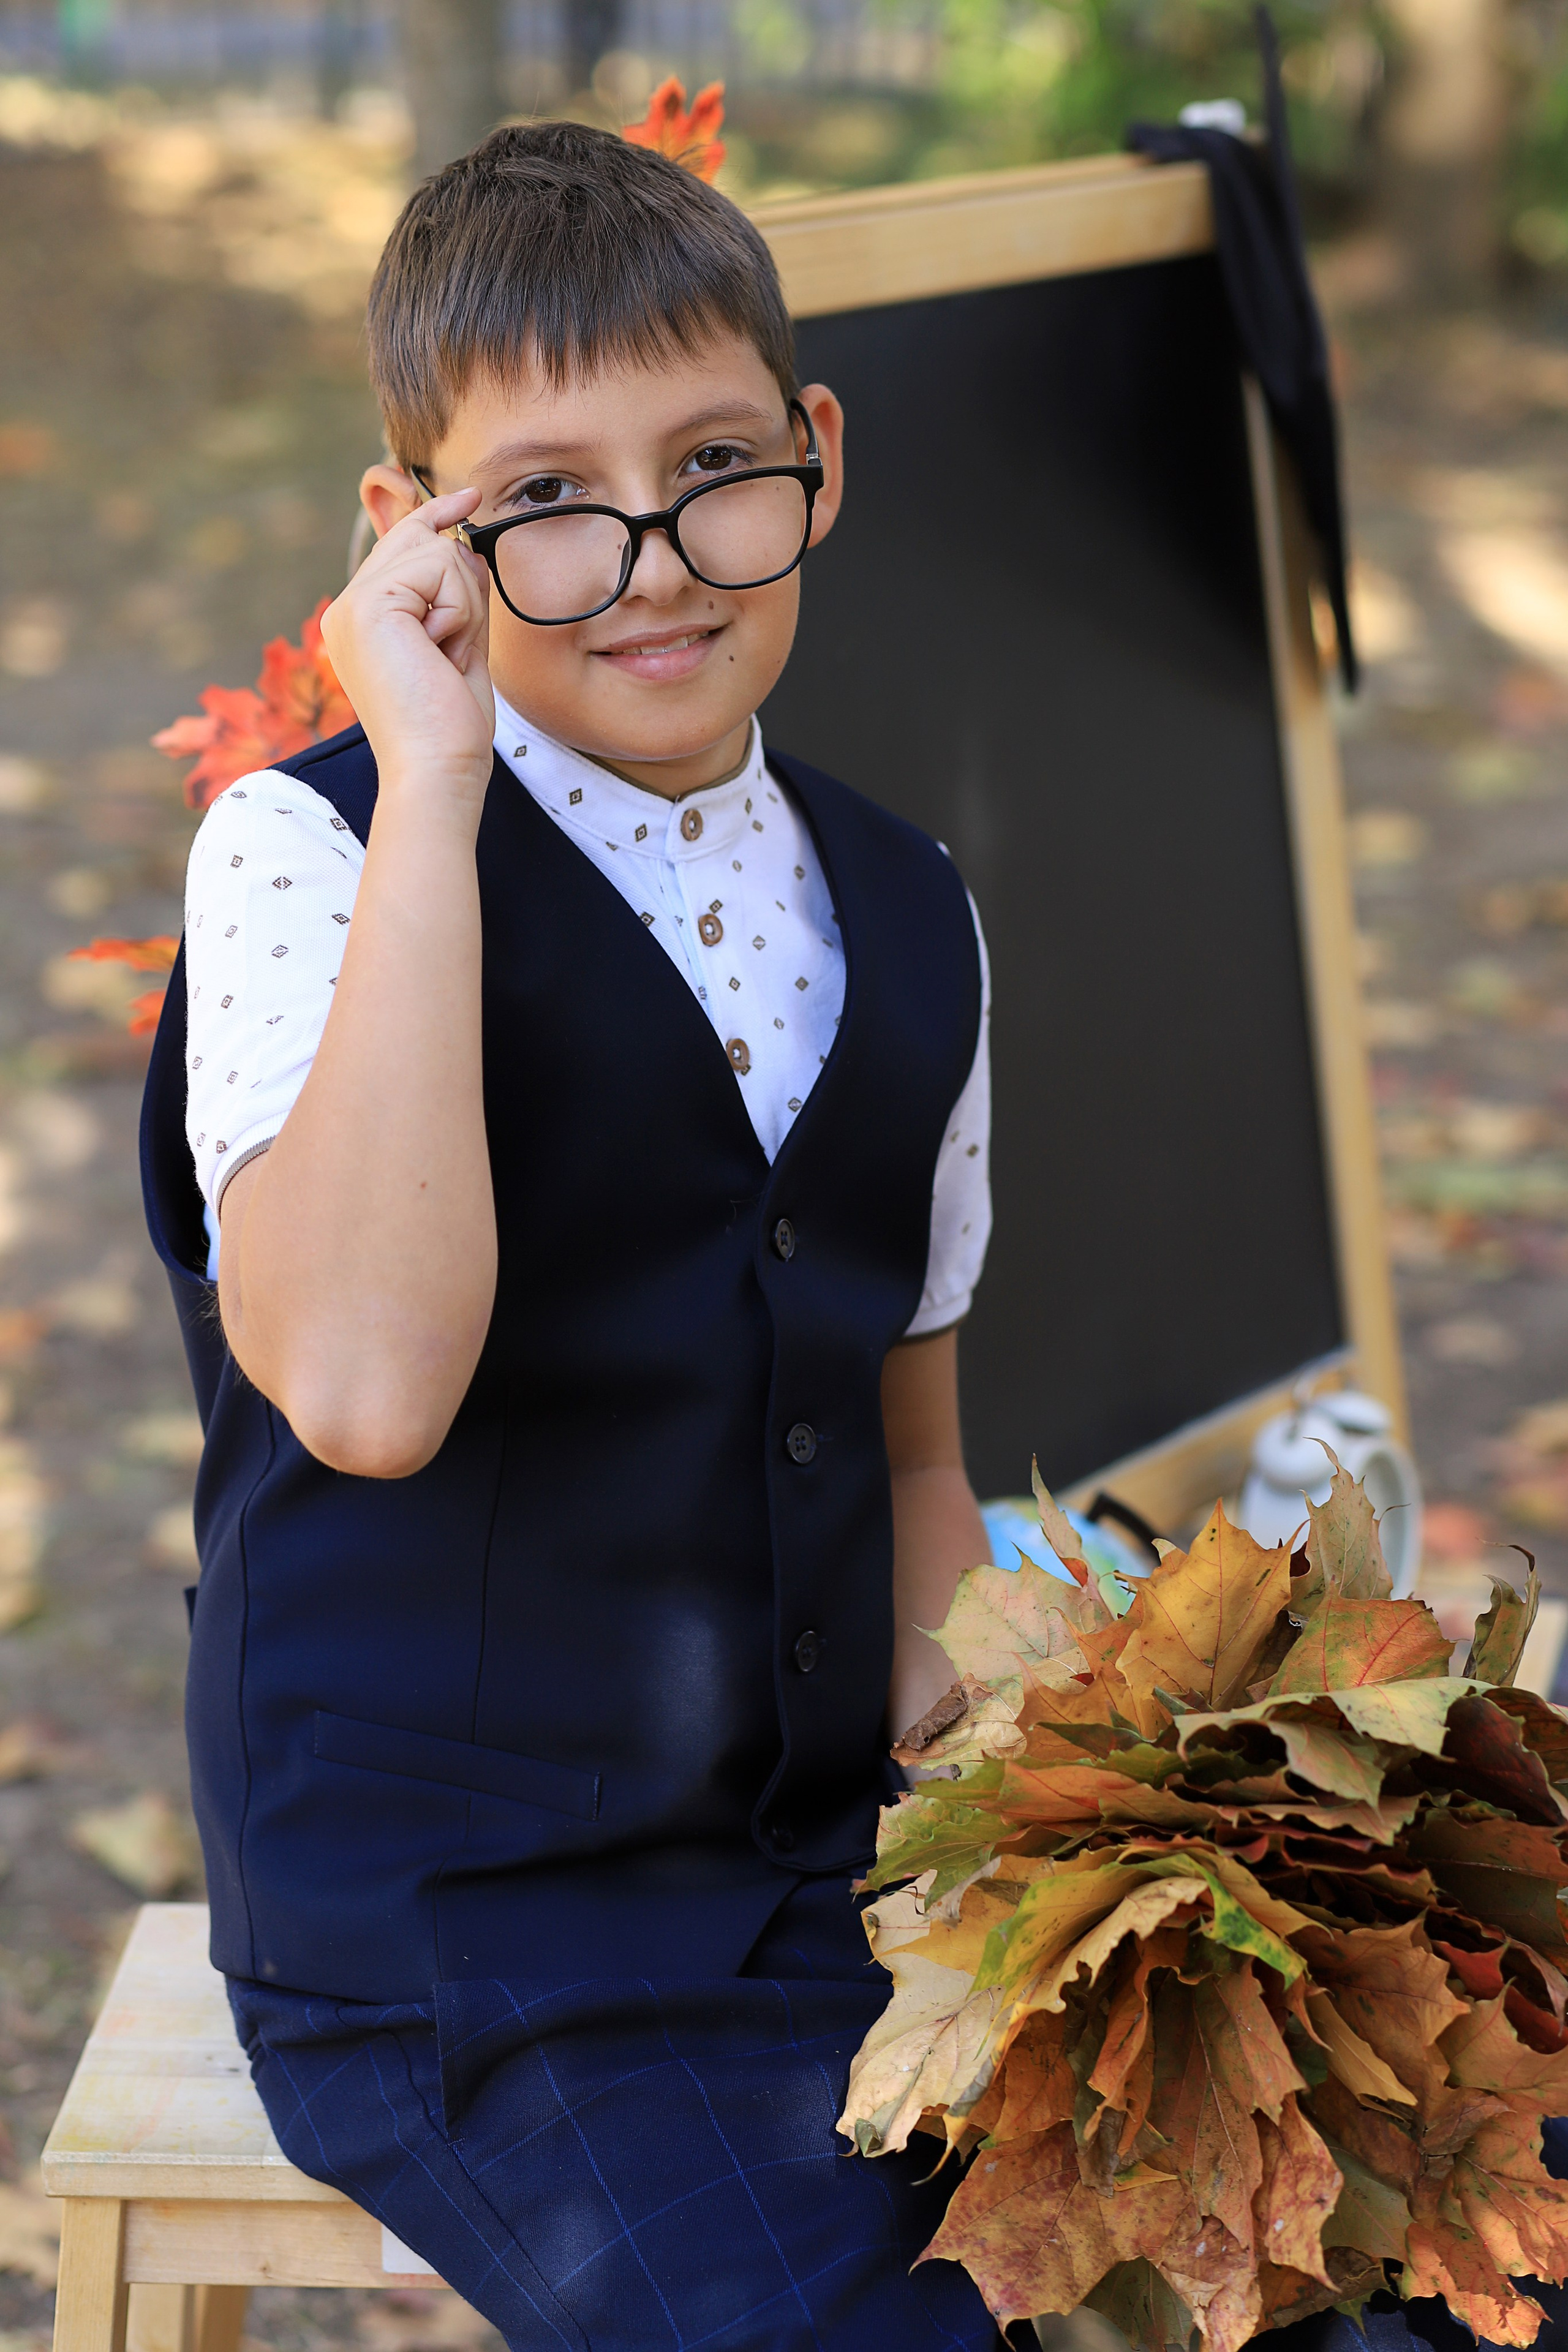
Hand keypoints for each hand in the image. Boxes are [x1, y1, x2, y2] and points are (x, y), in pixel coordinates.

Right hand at [320, 487, 495, 818]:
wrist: (436, 770)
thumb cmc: (450, 726)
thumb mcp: (459, 645)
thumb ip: (457, 594)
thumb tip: (465, 542)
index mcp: (360, 620)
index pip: (402, 549)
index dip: (436, 517)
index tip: (470, 499)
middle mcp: (346, 608)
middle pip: (421, 541)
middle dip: (461, 589)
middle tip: (453, 650)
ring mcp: (353, 605)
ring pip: (438, 552)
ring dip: (464, 608)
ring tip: (445, 659)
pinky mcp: (370, 606)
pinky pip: (440, 569)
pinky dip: (458, 613)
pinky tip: (440, 653)